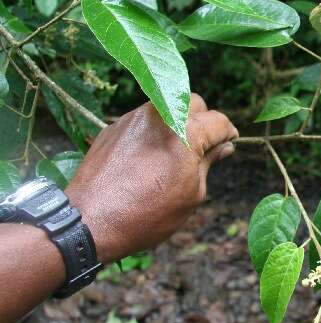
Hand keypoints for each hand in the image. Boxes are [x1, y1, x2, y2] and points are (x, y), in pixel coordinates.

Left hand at [65, 94, 237, 262]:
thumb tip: (224, 147)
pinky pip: (144, 118)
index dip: (228, 133)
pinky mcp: (115, 125)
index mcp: (186, 133)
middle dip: (204, 120)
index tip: (227, 145)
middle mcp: (161, 116)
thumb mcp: (192, 194)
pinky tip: (149, 157)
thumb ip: (209, 163)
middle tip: (202, 147)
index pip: (219, 121)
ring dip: (178, 122)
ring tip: (174, 152)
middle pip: (195, 102)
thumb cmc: (147, 213)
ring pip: (167, 106)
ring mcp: (135, 117)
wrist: (91, 220)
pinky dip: (154, 130)